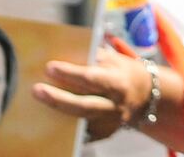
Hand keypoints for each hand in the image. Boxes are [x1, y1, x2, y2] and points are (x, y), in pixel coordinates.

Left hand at [34, 46, 152, 139]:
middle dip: (58, 98)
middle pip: (83, 105)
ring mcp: (110, 122)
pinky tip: (52, 121)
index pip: (91, 78)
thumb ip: (94, 57)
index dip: (70, 73)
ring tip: (40, 103)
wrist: (147, 94)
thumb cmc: (125, 72)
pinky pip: (84, 133)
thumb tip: (66, 50)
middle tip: (37, 90)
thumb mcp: (115, 60)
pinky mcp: (105, 133)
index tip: (49, 67)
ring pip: (81, 121)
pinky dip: (68, 127)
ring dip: (59, 113)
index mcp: (118, 82)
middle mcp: (115, 105)